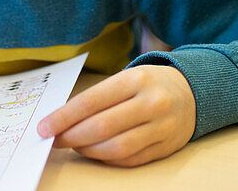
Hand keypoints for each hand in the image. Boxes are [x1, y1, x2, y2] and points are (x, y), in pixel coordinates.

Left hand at [36, 65, 195, 166]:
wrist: (192, 92)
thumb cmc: (149, 84)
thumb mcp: (127, 78)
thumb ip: (99, 97)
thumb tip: (63, 119)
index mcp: (136, 80)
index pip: (92, 101)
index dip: (64, 117)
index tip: (44, 127)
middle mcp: (151, 103)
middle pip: (101, 127)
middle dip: (71, 136)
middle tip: (54, 139)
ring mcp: (161, 127)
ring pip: (115, 148)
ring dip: (88, 150)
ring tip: (75, 146)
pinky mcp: (165, 147)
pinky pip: (130, 159)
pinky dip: (107, 159)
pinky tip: (96, 152)